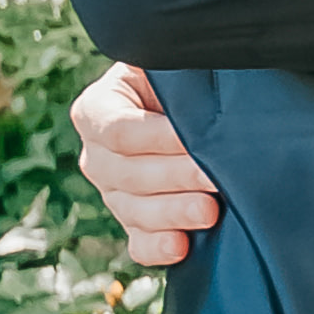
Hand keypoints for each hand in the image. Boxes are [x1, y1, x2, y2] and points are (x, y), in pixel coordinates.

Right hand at [72, 57, 220, 268]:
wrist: (190, 111)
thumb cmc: (183, 80)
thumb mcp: (171, 65)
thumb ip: (175, 70)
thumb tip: (202, 73)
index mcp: (97, 110)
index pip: (119, 130)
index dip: (159, 137)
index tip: (199, 137)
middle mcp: (96, 155)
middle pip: (128, 174)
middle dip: (177, 177)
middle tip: (216, 177)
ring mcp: (112, 194)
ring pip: (133, 210)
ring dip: (173, 213)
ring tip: (210, 211)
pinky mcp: (134, 224)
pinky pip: (137, 243)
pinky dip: (158, 248)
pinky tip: (181, 246)